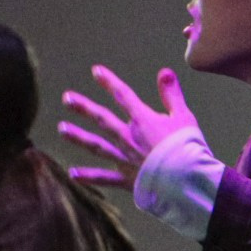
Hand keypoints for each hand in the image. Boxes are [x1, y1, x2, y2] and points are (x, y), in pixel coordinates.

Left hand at [58, 65, 204, 187]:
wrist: (186, 179)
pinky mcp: (127, 178)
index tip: (96, 71)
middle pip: (102, 119)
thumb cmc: (188, 148)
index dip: (109, 82)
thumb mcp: (184, 117)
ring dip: (79, 137)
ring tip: (62, 129)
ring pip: (97, 145)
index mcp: (143, 121)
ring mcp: (125, 158)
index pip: (124, 96)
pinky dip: (89, 177)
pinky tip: (73, 174)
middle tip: (67, 98)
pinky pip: (105, 178)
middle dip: (84, 107)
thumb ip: (172, 94)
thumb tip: (165, 71)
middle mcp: (128, 137)